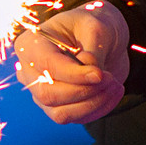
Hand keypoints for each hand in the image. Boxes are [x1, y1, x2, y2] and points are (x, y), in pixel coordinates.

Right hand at [19, 0, 130, 126]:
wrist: (102, 39)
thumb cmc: (94, 26)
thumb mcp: (96, 28)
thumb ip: (93, 52)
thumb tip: (92, 76)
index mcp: (30, 45)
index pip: (47, 66)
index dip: (74, 74)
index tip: (100, 74)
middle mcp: (29, 72)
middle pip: (49, 94)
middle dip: (85, 91)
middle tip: (111, 78)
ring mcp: (40, 93)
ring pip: (60, 113)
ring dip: (93, 103)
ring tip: (115, 85)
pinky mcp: (57, 107)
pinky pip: (75, 118)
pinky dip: (99, 109)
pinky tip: (114, 92)